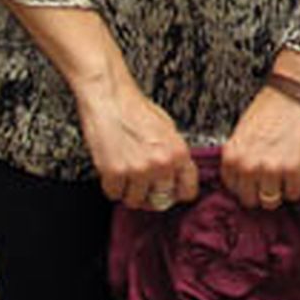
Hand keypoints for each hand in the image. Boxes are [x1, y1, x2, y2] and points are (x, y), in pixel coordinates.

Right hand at [75, 79, 198, 210]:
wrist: (111, 99)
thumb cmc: (136, 109)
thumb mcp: (168, 130)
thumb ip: (174, 155)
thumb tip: (176, 176)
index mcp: (178, 153)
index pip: (187, 191)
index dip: (178, 193)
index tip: (171, 193)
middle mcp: (161, 164)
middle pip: (160, 200)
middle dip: (152, 193)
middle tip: (144, 182)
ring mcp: (138, 170)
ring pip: (136, 201)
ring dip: (130, 191)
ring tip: (127, 172)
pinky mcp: (114, 173)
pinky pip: (114, 194)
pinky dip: (112, 186)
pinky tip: (114, 170)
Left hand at [221, 82, 299, 209]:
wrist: (295, 90)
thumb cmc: (271, 107)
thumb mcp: (243, 133)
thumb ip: (241, 159)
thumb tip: (246, 182)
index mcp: (232, 156)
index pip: (234, 190)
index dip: (248, 185)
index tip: (256, 180)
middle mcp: (248, 165)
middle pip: (251, 201)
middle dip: (262, 191)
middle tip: (272, 179)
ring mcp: (270, 169)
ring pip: (272, 201)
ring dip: (280, 191)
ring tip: (285, 175)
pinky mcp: (294, 168)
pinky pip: (293, 194)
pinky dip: (297, 186)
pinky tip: (297, 171)